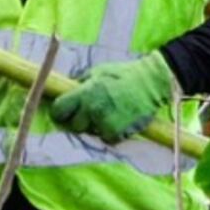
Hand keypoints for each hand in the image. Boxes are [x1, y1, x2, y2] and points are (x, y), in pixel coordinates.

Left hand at [48, 54, 173, 142]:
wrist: (151, 82)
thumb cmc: (123, 74)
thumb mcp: (97, 72)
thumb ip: (81, 84)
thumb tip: (66, 91)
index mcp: (85, 92)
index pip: (59, 109)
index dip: (59, 112)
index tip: (64, 113)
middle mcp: (92, 108)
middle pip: (74, 125)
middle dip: (80, 120)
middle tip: (91, 112)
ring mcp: (104, 122)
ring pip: (90, 132)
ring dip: (96, 126)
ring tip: (109, 113)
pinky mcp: (117, 132)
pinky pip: (106, 137)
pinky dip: (110, 132)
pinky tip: (118, 119)